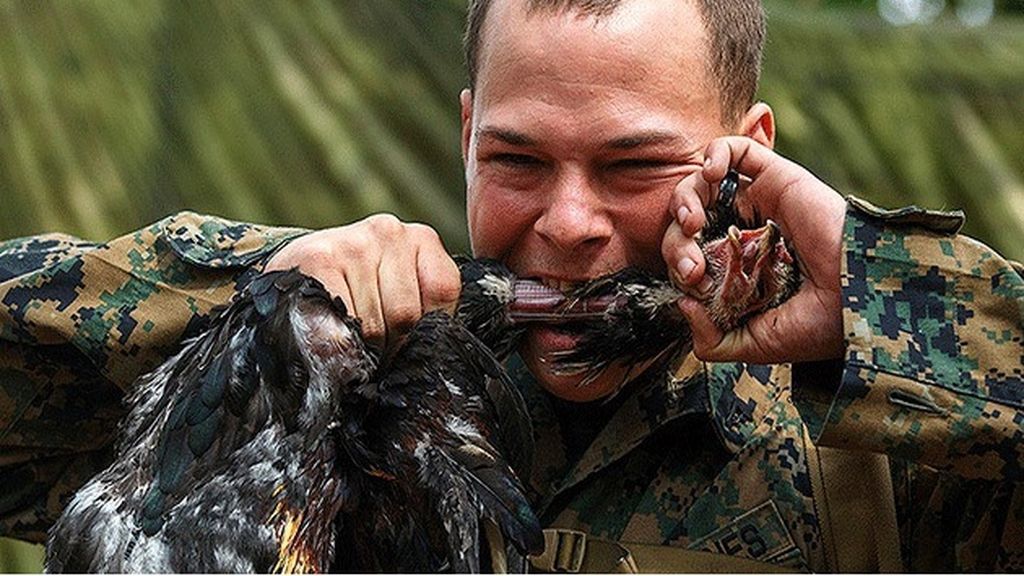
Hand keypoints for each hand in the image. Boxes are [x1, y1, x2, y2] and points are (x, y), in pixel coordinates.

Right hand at [265, 214, 460, 350]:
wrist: (295, 275)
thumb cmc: (358, 292)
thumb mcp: (400, 292)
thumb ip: (423, 311)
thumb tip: (431, 353)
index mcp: (421, 238)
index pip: (442, 293)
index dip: (423, 330)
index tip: (405, 340)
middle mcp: (390, 231)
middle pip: (406, 315)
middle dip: (392, 346)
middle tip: (375, 352)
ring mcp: (354, 242)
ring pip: (374, 326)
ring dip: (365, 351)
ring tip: (353, 344)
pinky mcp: (318, 259)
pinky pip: (340, 325)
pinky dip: (338, 347)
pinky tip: (330, 338)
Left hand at [662, 136, 846, 362]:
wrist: (861, 297)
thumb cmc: (819, 324)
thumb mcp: (756, 344)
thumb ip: (713, 341)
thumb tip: (682, 305)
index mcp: (739, 270)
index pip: (689, 257)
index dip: (678, 268)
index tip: (693, 285)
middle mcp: (745, 233)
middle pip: (687, 225)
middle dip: (676, 244)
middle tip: (691, 267)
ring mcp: (759, 204)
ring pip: (701, 187)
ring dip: (684, 202)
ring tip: (694, 224)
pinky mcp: (776, 177)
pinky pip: (736, 150)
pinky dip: (714, 154)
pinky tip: (710, 177)